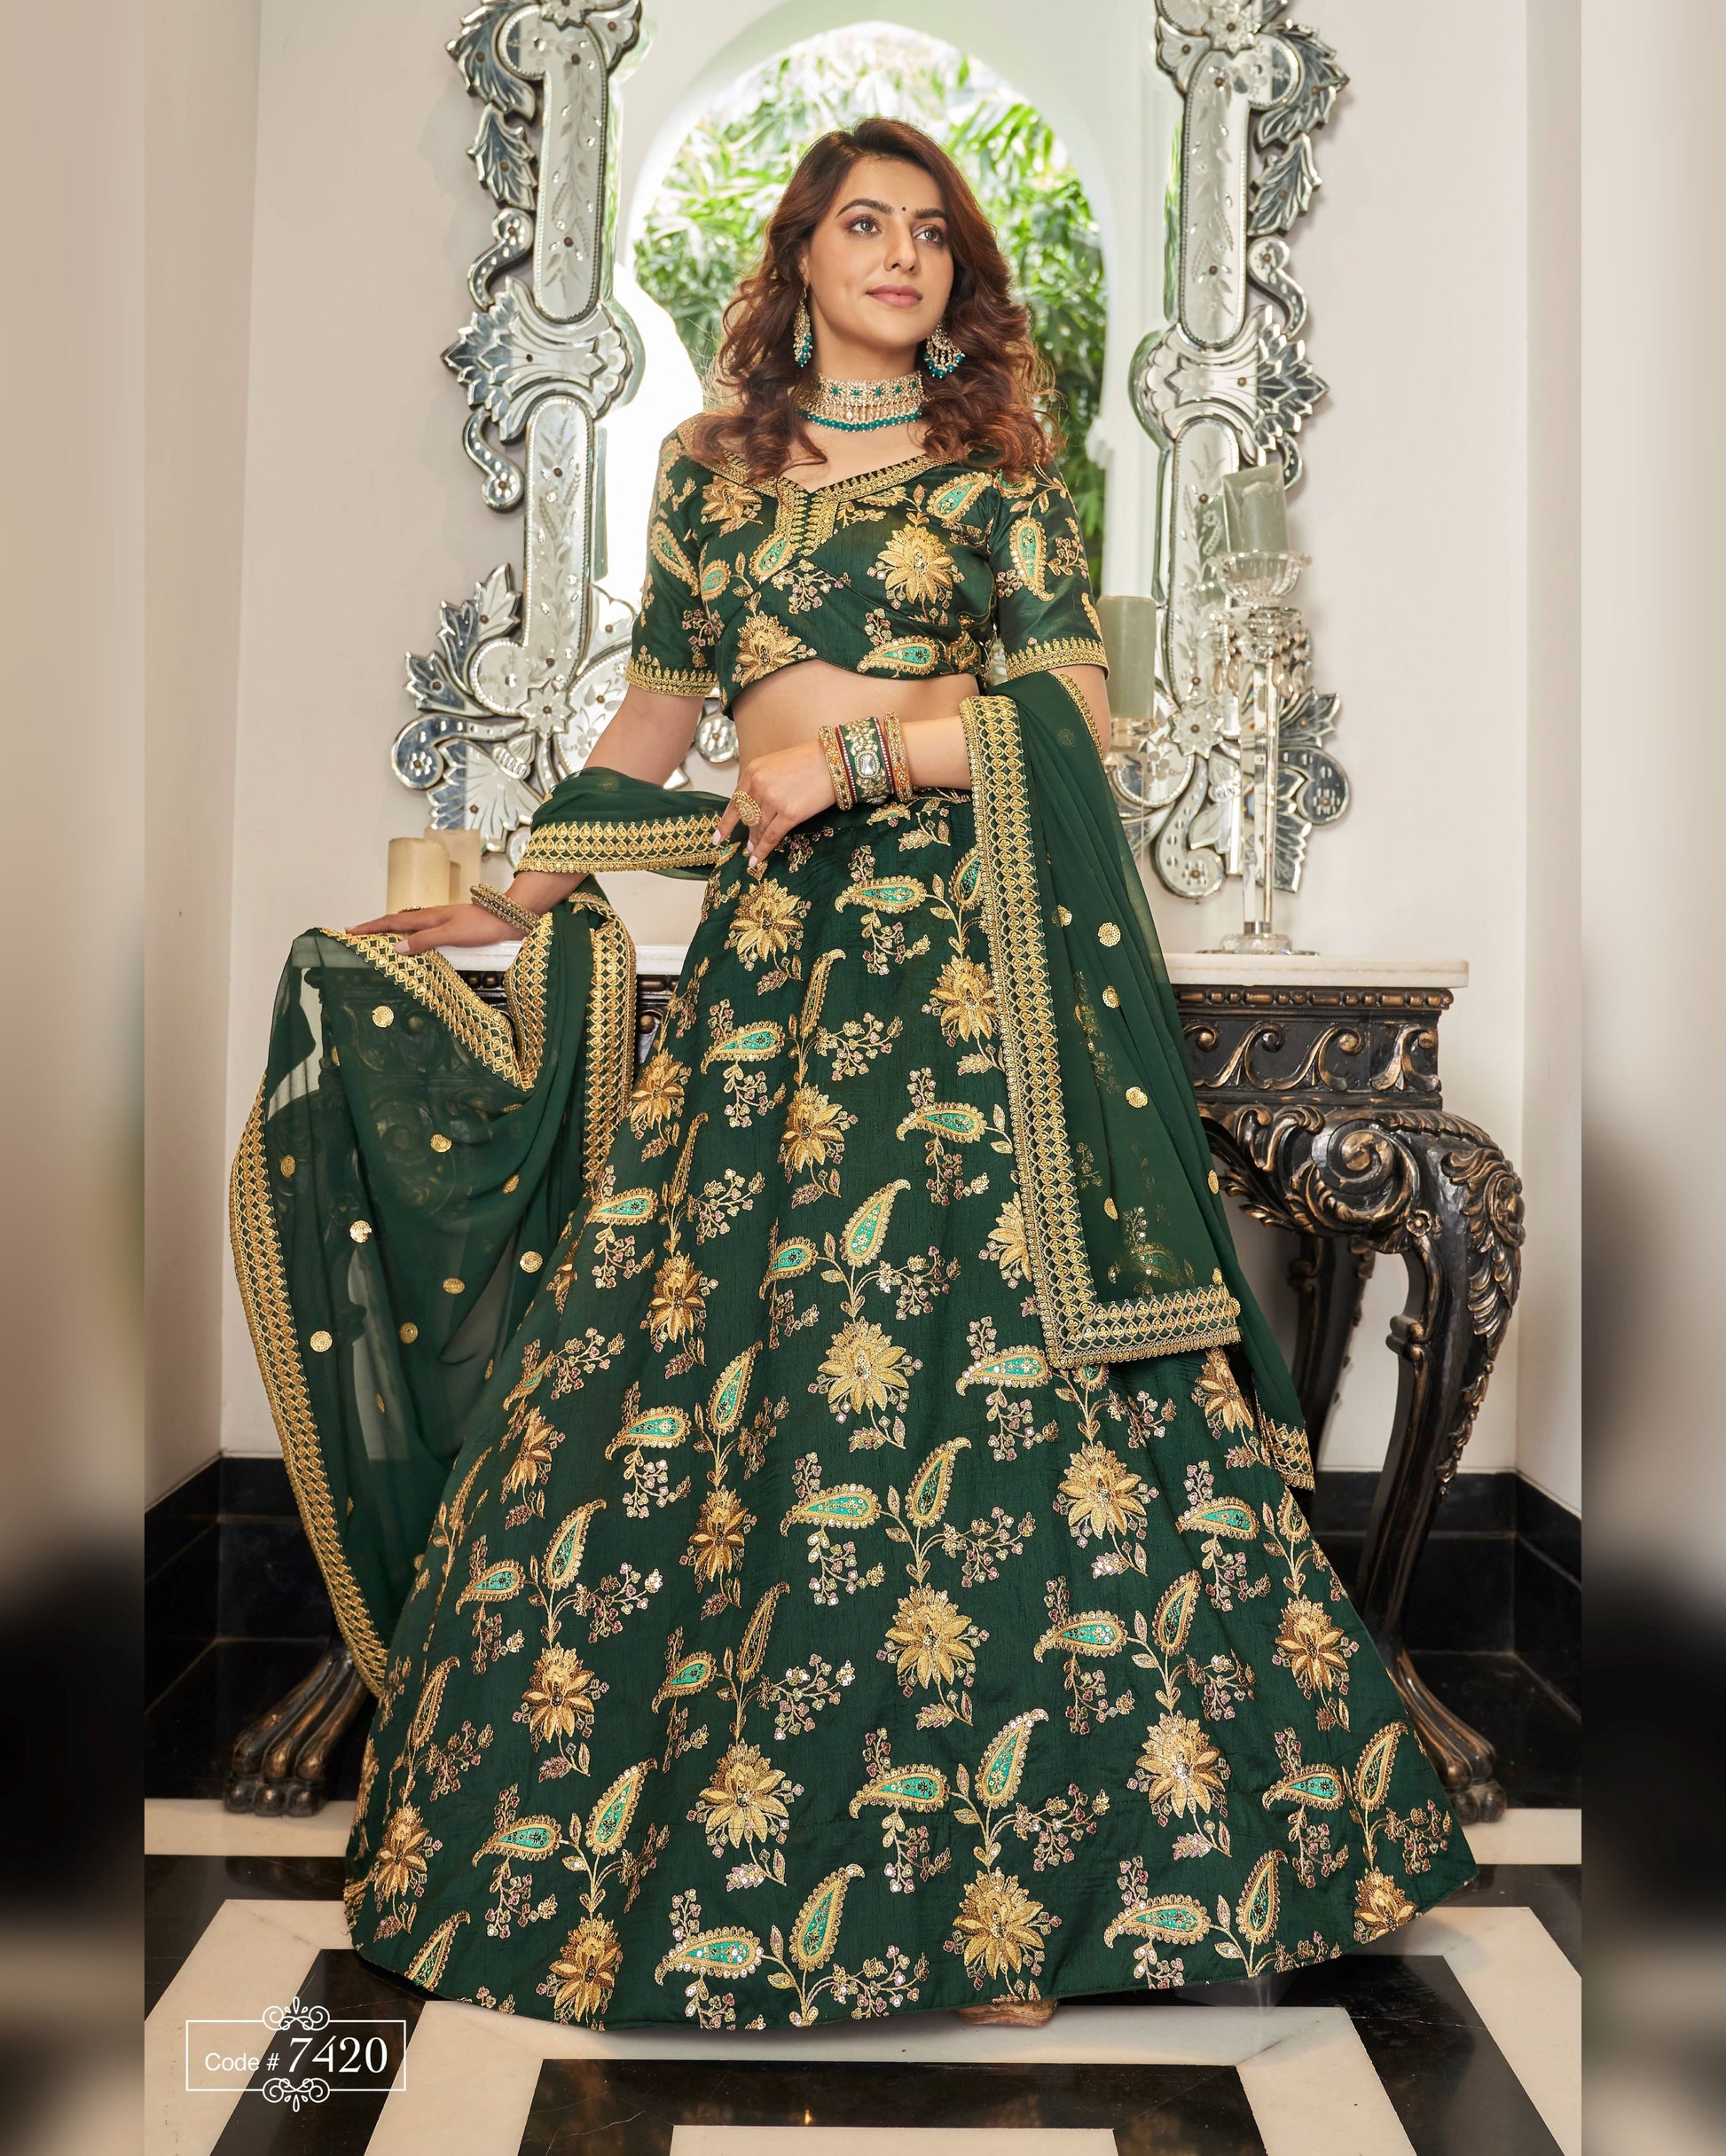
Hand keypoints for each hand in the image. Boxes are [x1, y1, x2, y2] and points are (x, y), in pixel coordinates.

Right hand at [344, 901, 528, 954]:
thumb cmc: (483, 926)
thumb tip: (397, 948)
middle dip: (374, 927)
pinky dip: (407, 935)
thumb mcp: (452, 934)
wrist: (509, 918)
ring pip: (408, 925)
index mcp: (428, 917)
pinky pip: (420, 930)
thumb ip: (425, 940)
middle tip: (355, 934)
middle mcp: (431, 917)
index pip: (392, 922)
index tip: (349, 931)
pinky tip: (410, 941)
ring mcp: (441, 921)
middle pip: (396, 921)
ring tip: (374, 937)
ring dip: (389, 930)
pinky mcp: (451, 927)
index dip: (370, 927)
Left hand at [712, 739, 837, 873]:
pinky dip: (763, 850)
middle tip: (747, 846)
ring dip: (755, 842)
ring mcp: (773, 800)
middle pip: (748, 817)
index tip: (717, 839)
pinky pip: (771, 836)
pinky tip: (756, 859)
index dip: (726, 823)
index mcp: (753, 772)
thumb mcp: (776, 765)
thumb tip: (755, 809)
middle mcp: (759, 786)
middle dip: (747, 833)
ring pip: (758, 828)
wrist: (835, 761)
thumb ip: (762, 783)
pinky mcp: (790, 814)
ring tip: (753, 851)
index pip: (735, 803)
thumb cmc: (809, 761)